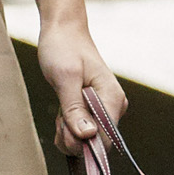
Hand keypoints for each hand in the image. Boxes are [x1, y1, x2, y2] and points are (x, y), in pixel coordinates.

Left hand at [36, 17, 124, 156]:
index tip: (63, 127)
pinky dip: (68, 128)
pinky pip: (82, 131)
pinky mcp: (94, 111)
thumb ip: (75, 108)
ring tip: (61, 108)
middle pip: (96, 143)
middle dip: (72, 137)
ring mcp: (104, 110)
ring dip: (68, 132)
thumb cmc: (63, 49)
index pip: (105, 140)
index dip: (82, 143)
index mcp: (113, 99)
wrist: (63, 31)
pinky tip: (62, 112)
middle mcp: (114, 107)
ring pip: (87, 140)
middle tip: (59, 115)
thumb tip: (88, 135)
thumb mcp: (65, 78)